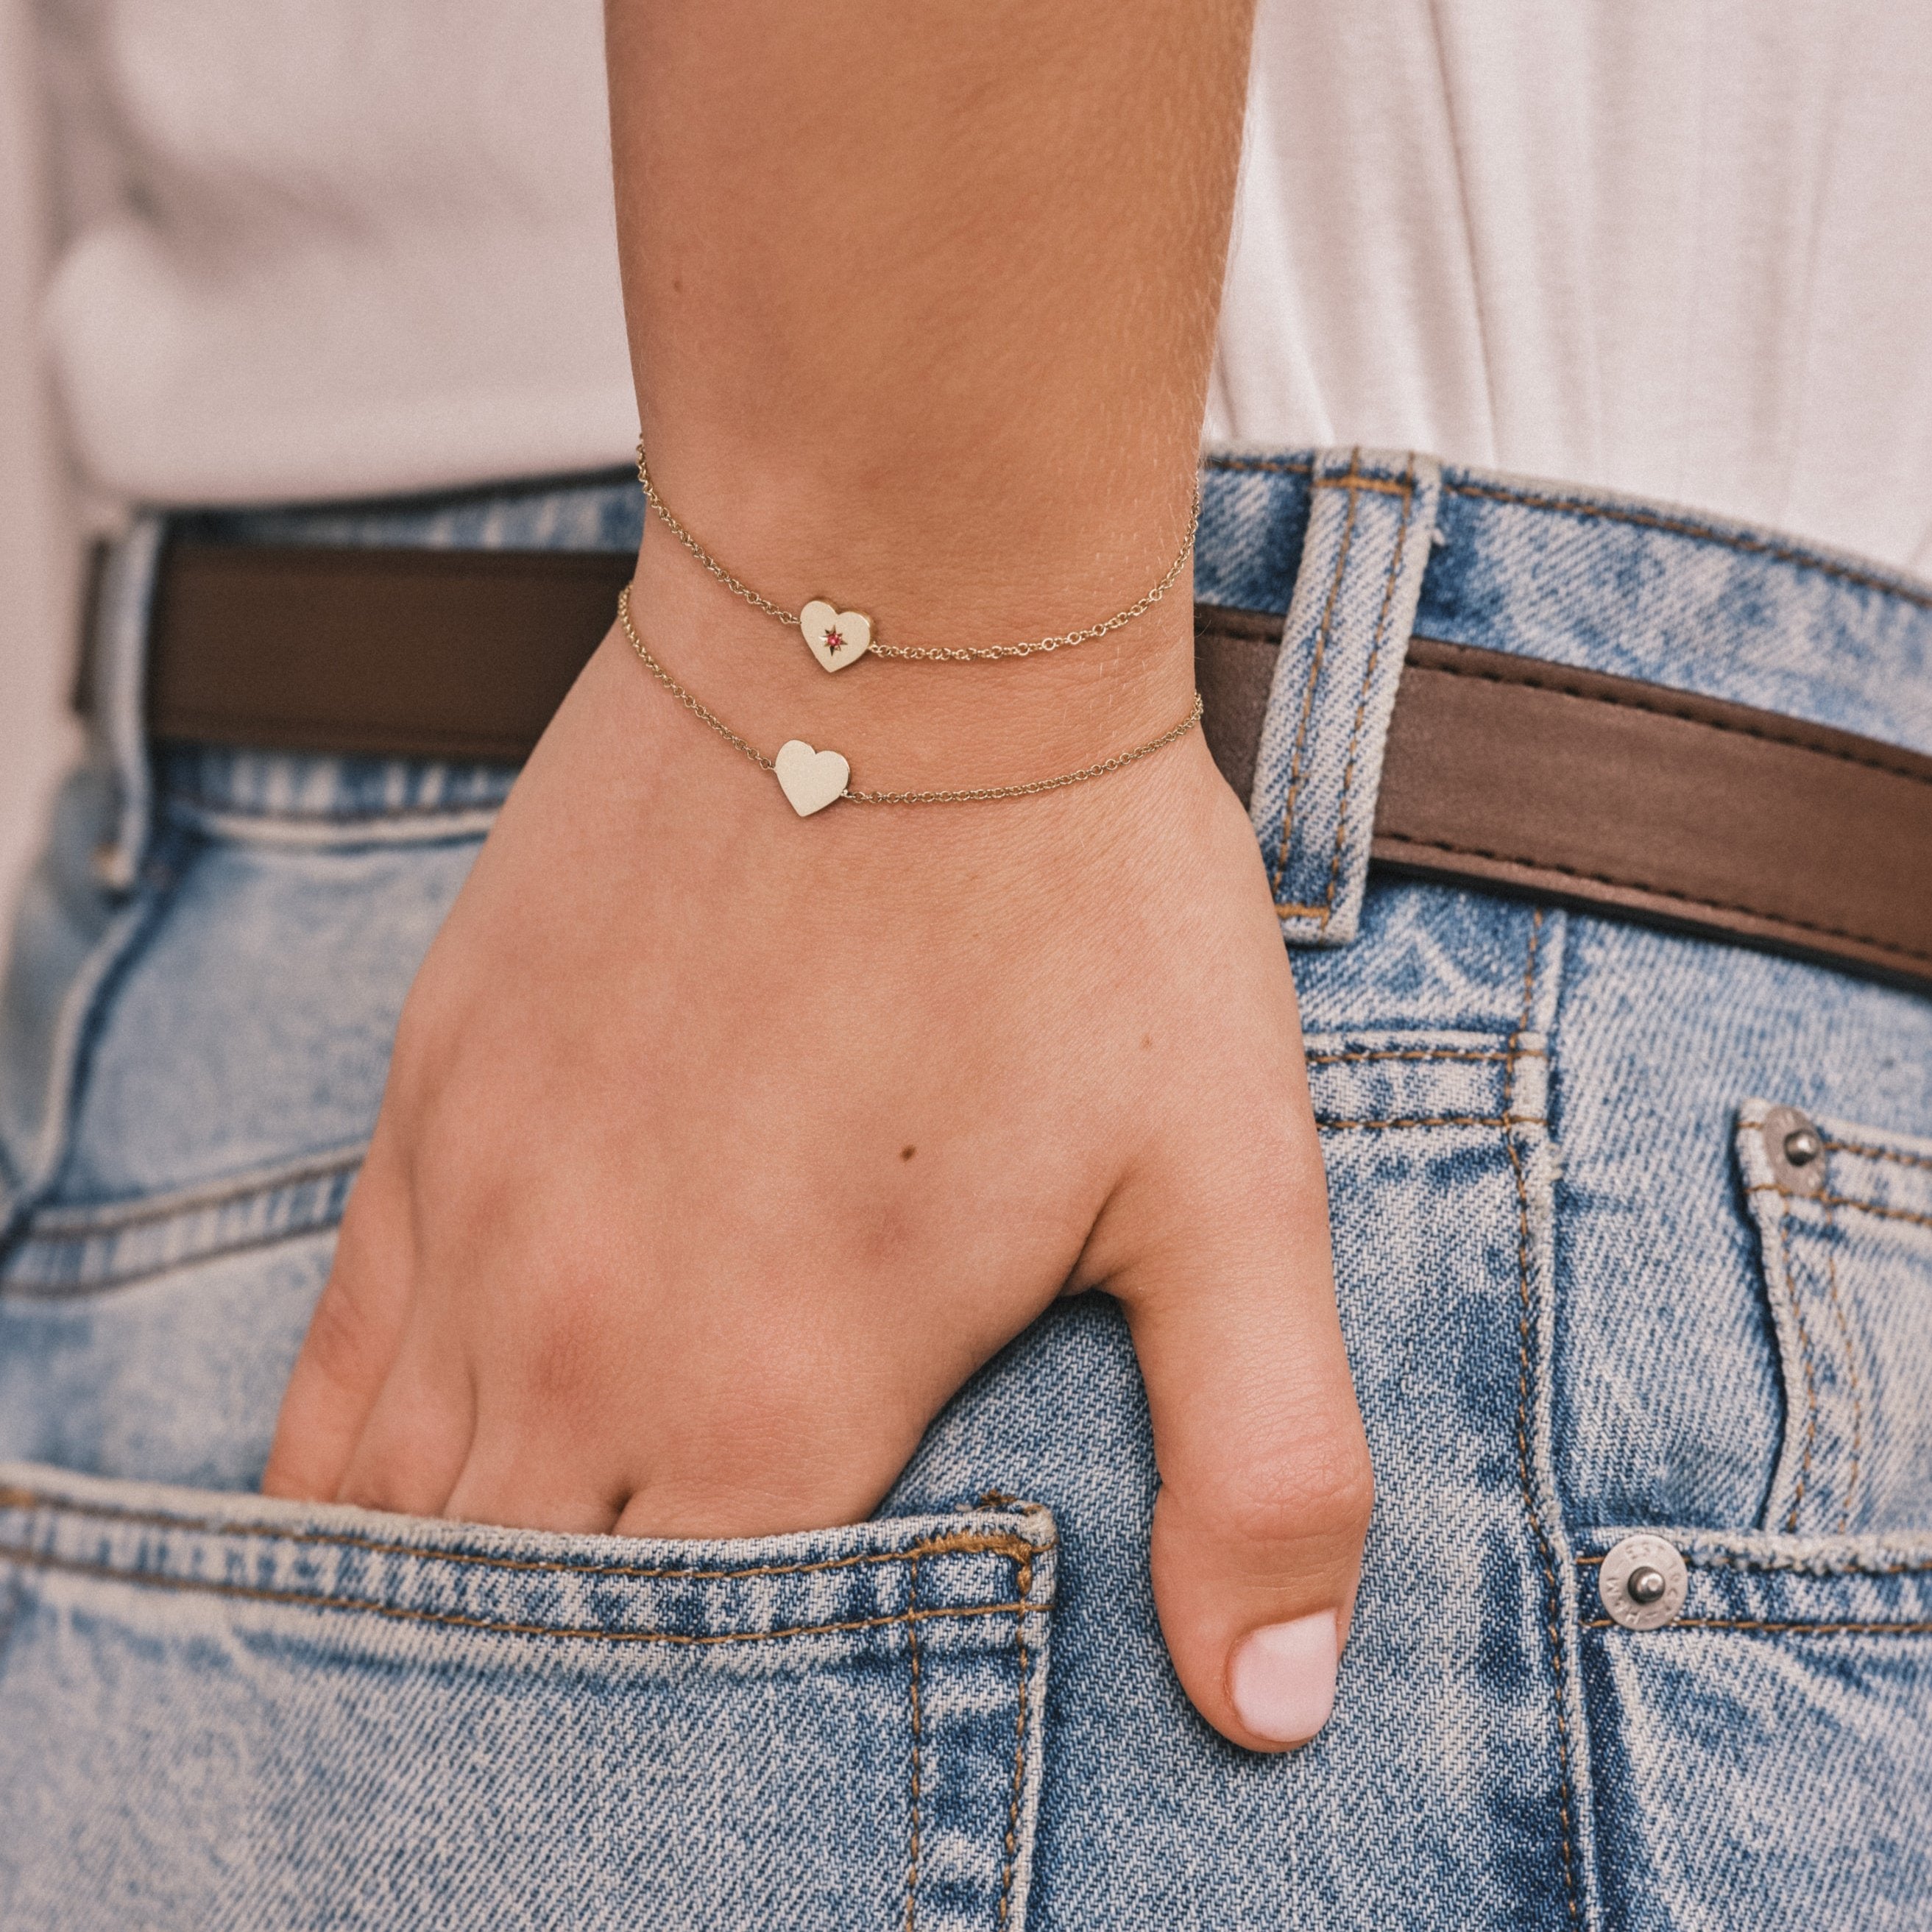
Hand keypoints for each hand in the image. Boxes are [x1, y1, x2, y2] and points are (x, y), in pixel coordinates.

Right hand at [263, 616, 1371, 1751]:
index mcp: (776, 1388)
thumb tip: (1272, 1705)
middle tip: (609, 1740)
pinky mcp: (435, 1090)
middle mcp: (583, 1328)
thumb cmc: (1074, 896)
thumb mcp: (1231, 1184)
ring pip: (384, 1507)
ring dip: (433, 1600)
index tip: (732, 1775)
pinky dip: (342, 1458)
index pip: (686, 1689)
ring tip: (483, 1658)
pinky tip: (383, 1484)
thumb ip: (1263, 1464)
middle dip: (561, 1705)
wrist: (896, 628)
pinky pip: (332, 1341)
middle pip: (511, 1618)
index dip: (712, 1759)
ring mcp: (483, 1202)